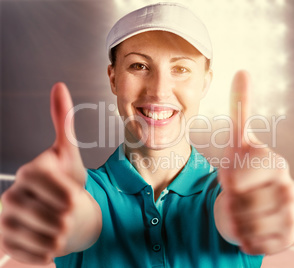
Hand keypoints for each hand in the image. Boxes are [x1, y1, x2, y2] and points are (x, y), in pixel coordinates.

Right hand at [0, 83, 99, 263]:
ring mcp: (4, 223)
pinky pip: (38, 258)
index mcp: (31, 173)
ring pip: (52, 242)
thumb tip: (59, 85)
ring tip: (57, 227)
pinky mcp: (4, 246)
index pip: (65, 196)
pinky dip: (49, 255)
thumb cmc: (65, 182)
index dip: (74, 198)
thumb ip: (63, 122)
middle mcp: (12, 197)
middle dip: (70, 220)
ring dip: (62, 238)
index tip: (73, 196)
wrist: (53, 213)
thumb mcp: (68, 154)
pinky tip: (48, 245)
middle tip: (65, 214)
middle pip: (61, 221)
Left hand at [214, 71, 293, 254]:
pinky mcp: (288, 235)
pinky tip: (247, 231)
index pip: (239, 180)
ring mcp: (291, 214)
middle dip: (230, 205)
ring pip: (252, 227)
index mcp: (275, 164)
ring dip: (237, 223)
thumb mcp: (236, 141)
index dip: (228, 183)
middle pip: (244, 206)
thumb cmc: (240, 170)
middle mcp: (289, 188)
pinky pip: (264, 244)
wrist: (247, 202)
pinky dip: (249, 241)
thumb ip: (240, 108)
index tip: (228, 181)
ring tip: (237, 214)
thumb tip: (242, 70)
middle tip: (231, 200)